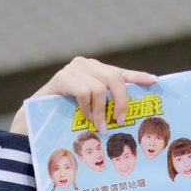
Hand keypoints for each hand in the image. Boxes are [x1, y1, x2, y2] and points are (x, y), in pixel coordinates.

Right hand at [10, 57, 157, 134]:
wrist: (36, 119)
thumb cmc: (66, 116)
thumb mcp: (91, 111)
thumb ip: (106, 107)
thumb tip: (127, 118)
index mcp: (96, 71)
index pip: (121, 72)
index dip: (138, 76)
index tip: (154, 82)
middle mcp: (86, 65)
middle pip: (115, 78)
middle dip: (121, 101)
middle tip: (119, 121)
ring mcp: (73, 69)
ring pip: (100, 88)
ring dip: (100, 111)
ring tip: (97, 126)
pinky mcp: (62, 77)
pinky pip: (84, 92)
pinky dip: (87, 108)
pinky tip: (85, 117)